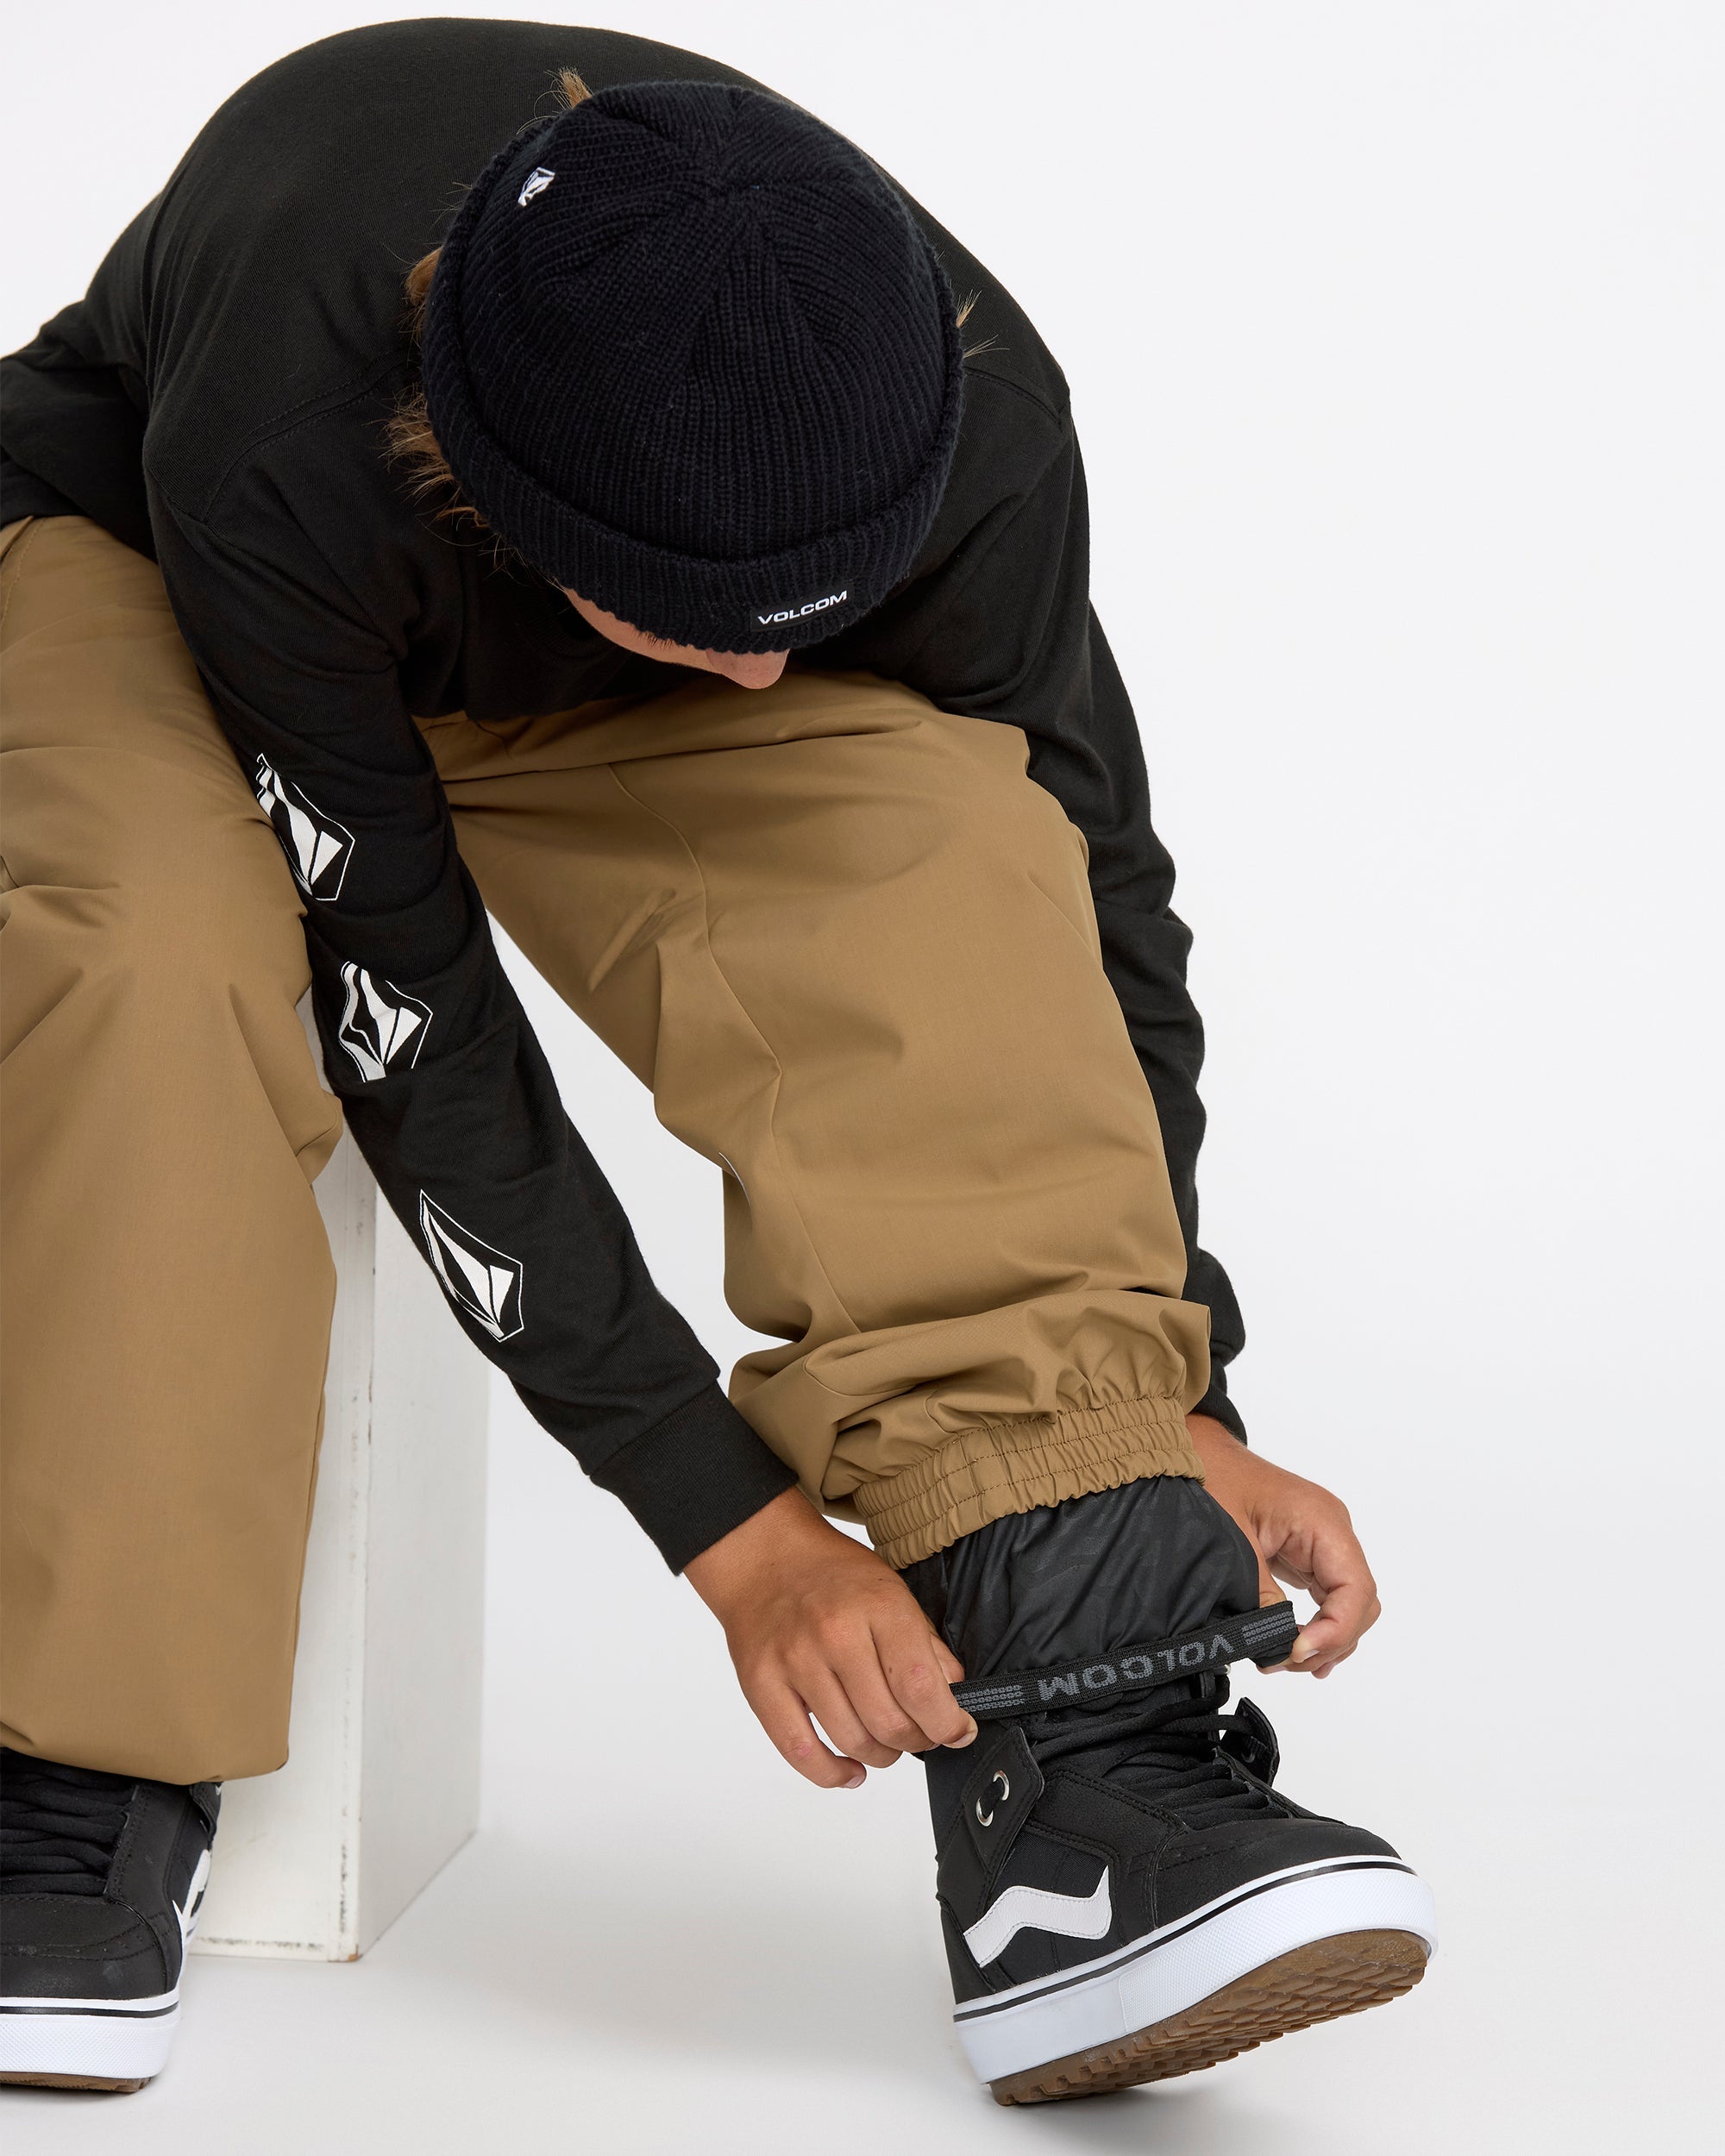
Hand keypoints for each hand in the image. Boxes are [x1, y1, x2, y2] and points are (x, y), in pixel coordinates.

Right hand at [684, 1487, 978, 1788]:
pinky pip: (799, 1750)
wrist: (763, 1554)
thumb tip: (953, 1696)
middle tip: (920, 1735)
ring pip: (851, 1740)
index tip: (958, 1733)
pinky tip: (850, 1771)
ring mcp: (795, 1661)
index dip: (948, 1723)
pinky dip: (831, 1774)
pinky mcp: (761, 1684)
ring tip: (885, 1745)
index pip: (920, 1686)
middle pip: (889, 1721)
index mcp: (878, 1606)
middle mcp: (836, 1634)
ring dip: (880, 1756)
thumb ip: (926, 1644)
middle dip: (917, 1741)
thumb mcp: (892, 1590)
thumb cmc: (832, 1573)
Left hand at [1186, 1412, 1380, 1677]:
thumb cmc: (1210, 1481)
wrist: (1192, 1451)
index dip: (1335, 1631)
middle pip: (1358, 1603)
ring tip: (1284, 1659)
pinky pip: (1327, 1597)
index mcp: (1322, 1521)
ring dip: (1323, 1638)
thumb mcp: (1232, 1545)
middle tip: (1285, 1660)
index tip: (1297, 1652)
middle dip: (1330, 1640)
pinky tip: (1299, 1649)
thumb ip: (1261, 1597)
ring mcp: (1322, 1543)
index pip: (1356, 1590)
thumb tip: (1280, 1645)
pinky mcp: (1306, 1553)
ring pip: (1347, 1605)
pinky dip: (1317, 1626)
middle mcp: (1332, 1532)